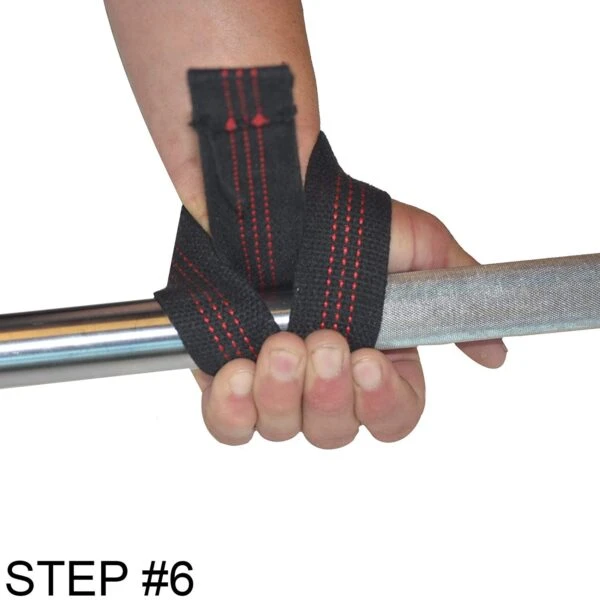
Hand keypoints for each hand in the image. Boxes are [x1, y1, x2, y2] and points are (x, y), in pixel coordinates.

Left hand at [194, 200, 507, 447]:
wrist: (270, 198)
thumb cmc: (343, 220)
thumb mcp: (418, 249)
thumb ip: (457, 297)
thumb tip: (495, 352)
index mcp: (375, 361)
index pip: (392, 417)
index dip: (383, 403)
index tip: (370, 362)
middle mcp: (325, 382)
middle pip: (334, 432)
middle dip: (328, 393)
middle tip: (321, 340)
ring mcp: (274, 385)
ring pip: (282, 431)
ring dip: (281, 394)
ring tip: (279, 344)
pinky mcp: (227, 378)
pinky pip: (228, 423)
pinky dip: (232, 409)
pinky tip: (238, 372)